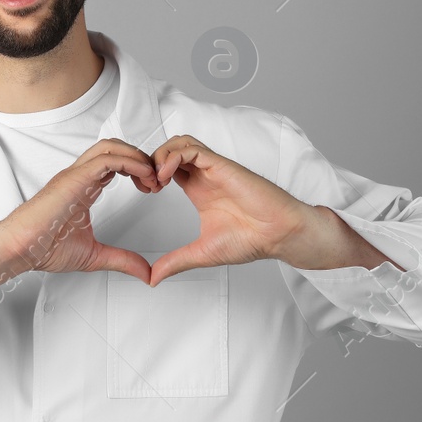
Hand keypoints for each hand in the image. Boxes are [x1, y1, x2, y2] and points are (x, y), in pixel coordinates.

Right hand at [0, 138, 162, 283]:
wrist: (20, 248)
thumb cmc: (43, 248)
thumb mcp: (95, 256)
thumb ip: (122, 260)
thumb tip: (145, 273)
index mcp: (83, 187)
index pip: (115, 164)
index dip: (138, 170)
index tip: (153, 187)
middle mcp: (79, 176)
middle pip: (115, 148)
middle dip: (141, 159)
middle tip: (158, 180)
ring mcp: (76, 174)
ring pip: (111, 146)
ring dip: (137, 157)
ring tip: (152, 177)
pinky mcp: (73, 178)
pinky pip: (106, 158)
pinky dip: (129, 162)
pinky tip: (143, 177)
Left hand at [145, 134, 315, 285]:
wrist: (278, 234)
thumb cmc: (250, 240)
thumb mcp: (201, 253)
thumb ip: (175, 262)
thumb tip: (153, 278)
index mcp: (198, 189)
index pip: (167, 167)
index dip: (149, 174)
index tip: (143, 191)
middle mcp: (204, 175)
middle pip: (170, 150)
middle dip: (150, 161)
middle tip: (144, 184)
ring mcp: (213, 168)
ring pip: (179, 143)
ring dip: (160, 156)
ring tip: (155, 180)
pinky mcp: (222, 165)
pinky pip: (192, 149)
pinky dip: (173, 157)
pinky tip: (165, 177)